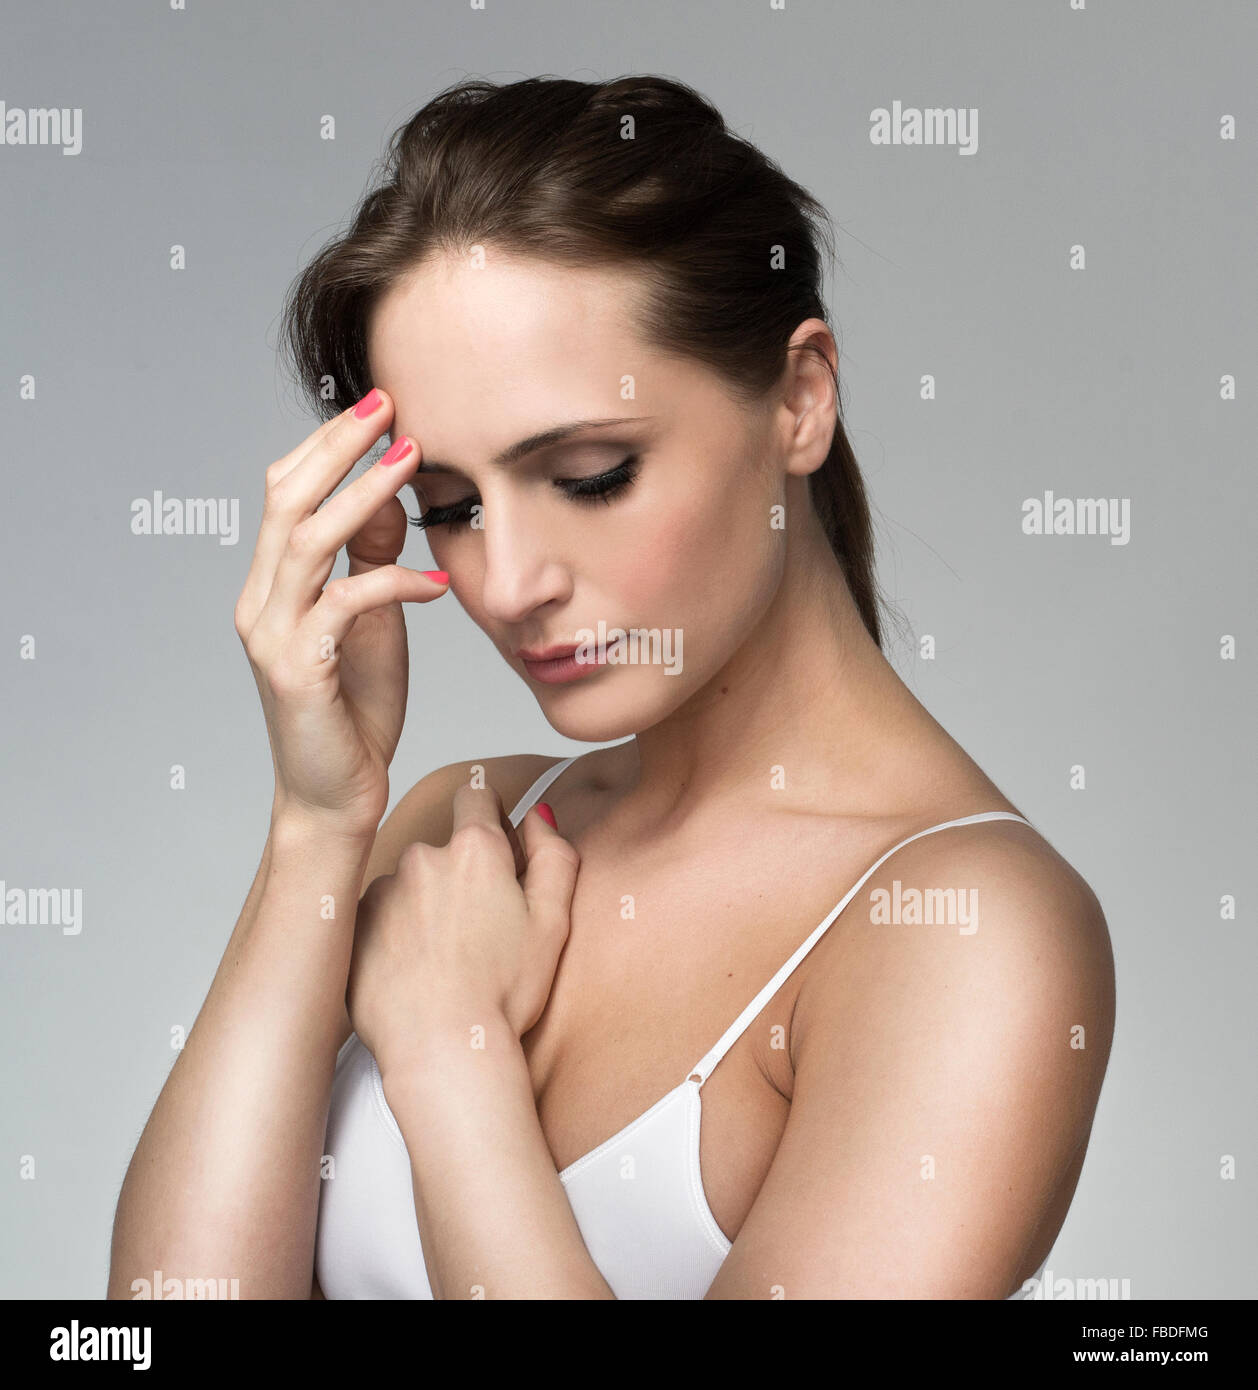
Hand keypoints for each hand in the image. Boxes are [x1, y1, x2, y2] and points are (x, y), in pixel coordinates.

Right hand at [234, 389, 449, 839]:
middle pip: (285, 499)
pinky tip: (438, 584)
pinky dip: (395, 583)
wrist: (336, 795)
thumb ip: (368, 563)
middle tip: (388, 406)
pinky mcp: (299, 671)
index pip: (285, 493)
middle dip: (337, 446)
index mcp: (273, 586)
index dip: (327, 445)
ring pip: (308, 540)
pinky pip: (346, 605)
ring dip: (363, 494)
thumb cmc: (355, 709)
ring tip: (412, 460)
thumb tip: (386, 499)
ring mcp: (273, 635)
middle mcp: (260, 602)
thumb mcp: (370, 622)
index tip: (379, 405)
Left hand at [346, 783, 580, 1069]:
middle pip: (442, 848)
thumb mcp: (554, 921)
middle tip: (478, 931)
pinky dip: (393, 935)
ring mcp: (381, 890)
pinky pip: (377, 918)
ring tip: (442, 961)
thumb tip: (538, 815)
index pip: (475, 795)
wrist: (441, 1048)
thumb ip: (554, 855)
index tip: (496, 850)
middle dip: (458, 875)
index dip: (489, 817)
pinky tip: (412, 973)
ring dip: (423, 907)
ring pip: (408, 886)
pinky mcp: (354, 926)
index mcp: (475, 849)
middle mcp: (422, 856)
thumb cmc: (503, 991)